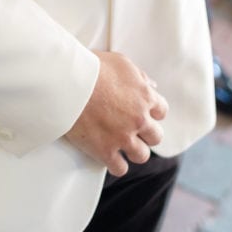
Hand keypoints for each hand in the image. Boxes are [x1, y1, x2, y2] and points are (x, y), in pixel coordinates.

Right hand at [64, 50, 167, 177]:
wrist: (69, 83)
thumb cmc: (93, 68)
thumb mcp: (121, 63)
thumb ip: (139, 76)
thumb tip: (152, 86)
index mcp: (145, 97)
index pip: (161, 111)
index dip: (152, 112)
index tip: (143, 112)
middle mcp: (138, 119)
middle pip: (156, 136)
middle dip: (146, 133)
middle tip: (132, 129)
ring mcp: (123, 137)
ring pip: (141, 155)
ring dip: (133, 150)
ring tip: (122, 145)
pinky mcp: (105, 151)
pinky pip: (120, 168)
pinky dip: (116, 164)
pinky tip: (110, 157)